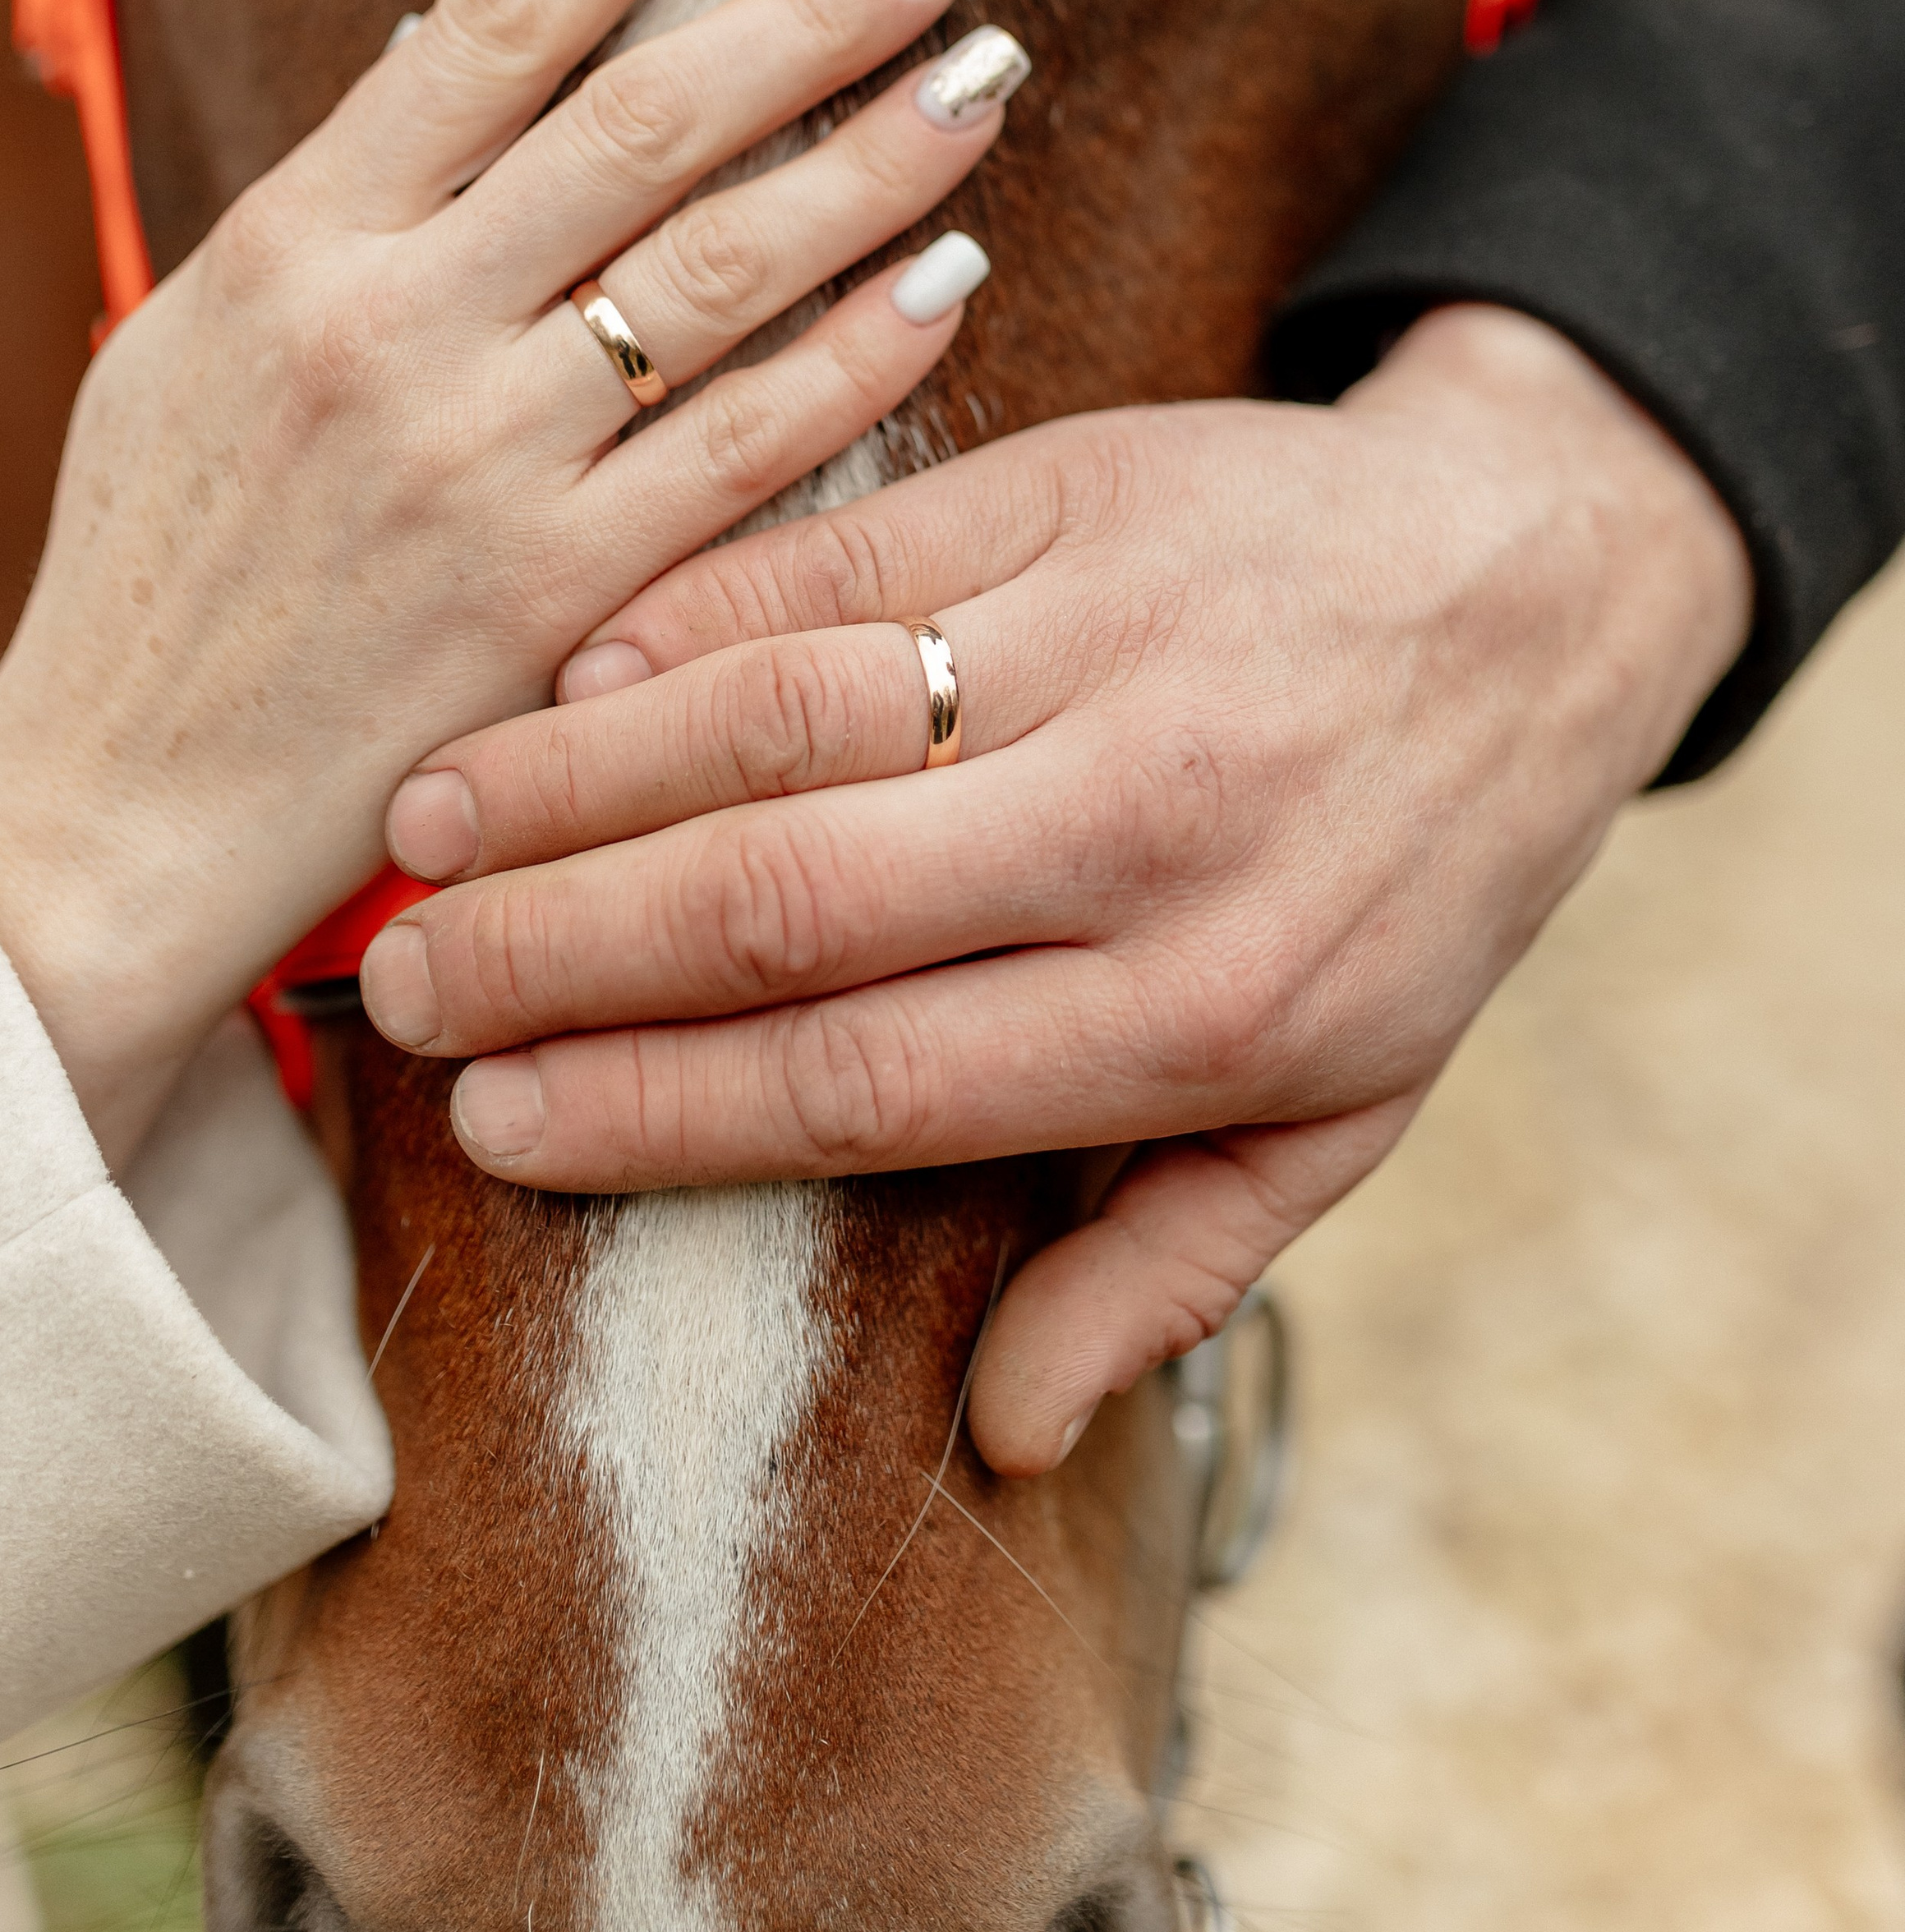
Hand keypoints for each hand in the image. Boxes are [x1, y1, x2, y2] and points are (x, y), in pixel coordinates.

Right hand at [0, 0, 1022, 1162]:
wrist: (118, 811)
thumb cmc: (160, 565)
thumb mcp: (190, 343)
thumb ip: (337, 203)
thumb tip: (457, 33)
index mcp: (294, 243)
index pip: (489, 26)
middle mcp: (394, 332)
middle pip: (641, 124)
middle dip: (807, 15)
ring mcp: (482, 466)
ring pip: (718, 273)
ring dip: (873, 166)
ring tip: (985, 80)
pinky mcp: (560, 597)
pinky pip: (746, 452)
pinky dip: (855, 358)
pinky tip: (949, 280)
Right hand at [360, 305, 1751, 1473]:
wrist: (1532, 578)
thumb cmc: (1418, 869)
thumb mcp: (1352, 1101)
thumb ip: (1175, 1262)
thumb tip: (1001, 1435)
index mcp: (1199, 1014)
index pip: (860, 1082)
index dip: (652, 1108)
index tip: (497, 1122)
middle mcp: (1143, 832)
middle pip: (784, 903)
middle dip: (559, 954)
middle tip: (400, 985)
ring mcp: (1103, 647)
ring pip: (783, 719)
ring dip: (577, 778)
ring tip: (425, 828)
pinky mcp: (1071, 496)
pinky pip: (840, 563)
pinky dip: (686, 618)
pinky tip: (568, 674)